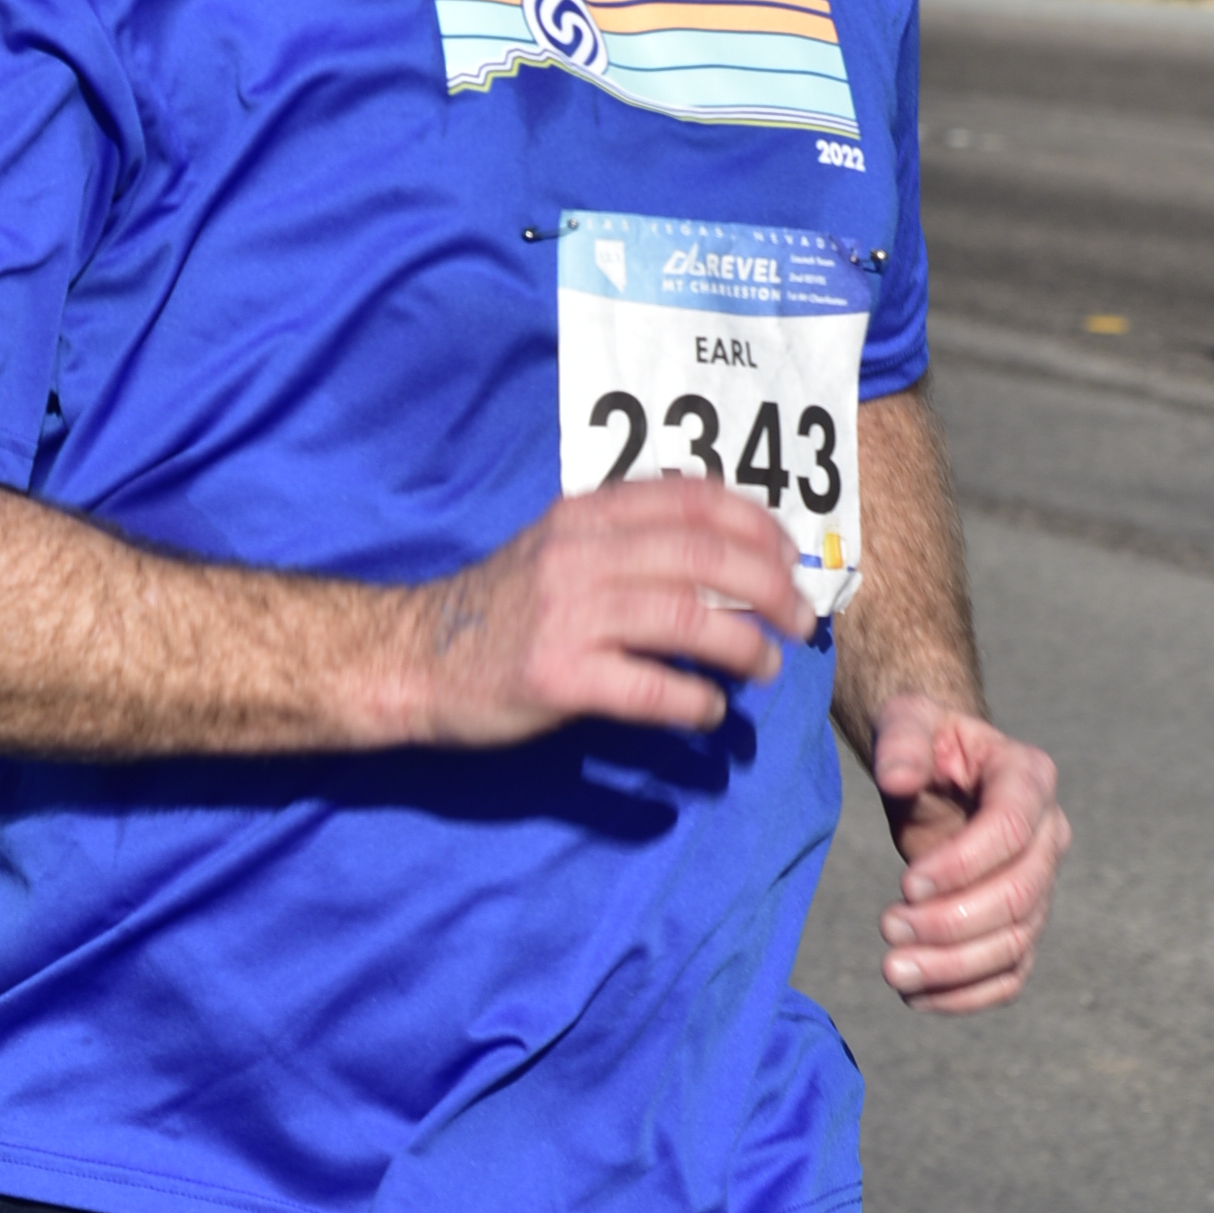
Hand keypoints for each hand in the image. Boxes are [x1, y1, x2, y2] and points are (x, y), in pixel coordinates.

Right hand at [415, 478, 816, 744]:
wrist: (414, 659)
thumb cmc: (502, 608)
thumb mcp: (559, 547)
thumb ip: (628, 538)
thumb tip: (728, 553)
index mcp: (587, 514)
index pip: (695, 498)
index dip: (758, 525)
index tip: (790, 558)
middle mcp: (581, 553)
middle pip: (707, 558)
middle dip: (772, 589)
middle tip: (799, 622)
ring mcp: (567, 615)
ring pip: (690, 621)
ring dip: (746, 648)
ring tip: (764, 669)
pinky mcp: (556, 677)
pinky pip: (651, 688)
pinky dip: (696, 703)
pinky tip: (707, 713)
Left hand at [869, 690, 1066, 1012]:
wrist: (937, 771)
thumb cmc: (923, 740)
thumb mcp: (907, 719)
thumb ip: (902, 741)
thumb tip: (897, 778)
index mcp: (1028, 777)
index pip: (1012, 830)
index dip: (963, 865)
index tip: (905, 883)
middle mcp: (1047, 833)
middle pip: (1020, 896)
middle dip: (953, 923)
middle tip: (887, 928)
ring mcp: (1040, 884)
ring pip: (1015, 943)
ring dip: (954, 967)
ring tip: (893, 970)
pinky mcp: (1019, 924)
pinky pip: (1009, 975)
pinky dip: (966, 996)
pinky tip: (915, 997)